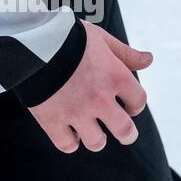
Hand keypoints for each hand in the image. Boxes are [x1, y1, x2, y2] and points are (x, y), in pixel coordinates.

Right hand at [28, 21, 150, 152]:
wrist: (32, 41)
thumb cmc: (69, 36)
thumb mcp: (101, 39)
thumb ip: (125, 53)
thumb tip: (148, 60)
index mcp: (115, 77)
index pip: (138, 102)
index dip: (135, 105)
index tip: (128, 105)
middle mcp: (100, 99)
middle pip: (124, 130)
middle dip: (126, 134)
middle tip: (123, 133)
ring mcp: (76, 112)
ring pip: (96, 142)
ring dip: (97, 138)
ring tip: (92, 131)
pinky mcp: (52, 120)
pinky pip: (67, 144)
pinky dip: (70, 142)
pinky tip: (70, 132)